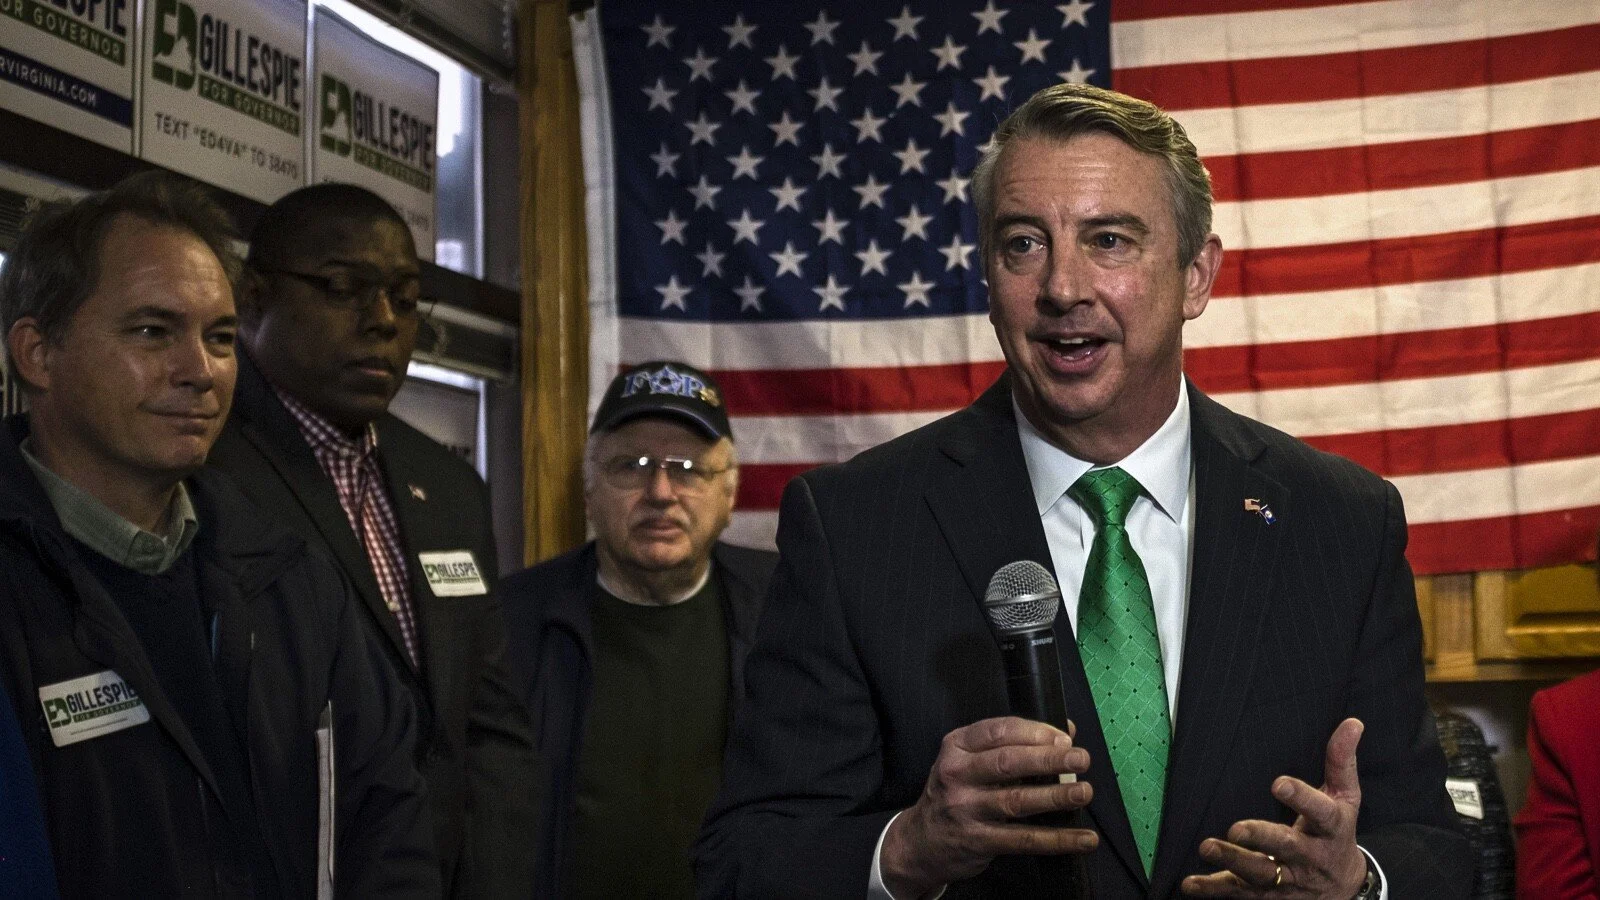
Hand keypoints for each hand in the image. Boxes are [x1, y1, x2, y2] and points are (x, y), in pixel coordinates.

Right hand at [880, 716, 1096, 897]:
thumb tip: (1064, 733)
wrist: (920, 842)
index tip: (1063, 739)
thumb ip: (1011, 745)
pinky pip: (1022, 839)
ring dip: (1054, 796)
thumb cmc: (955, 793)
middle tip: (1080, 759)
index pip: (998, 731)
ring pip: (1016, 800)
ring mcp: (965, 809)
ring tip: (1083, 792)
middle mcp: (956, 774)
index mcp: (956, 747)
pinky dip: (1056, 839)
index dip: (1034, 733)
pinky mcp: (977, 841)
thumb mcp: (969, 761)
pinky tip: (1082, 838)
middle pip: (1007, 763)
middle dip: (1048, 760)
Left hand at [1180, 718, 1368, 898]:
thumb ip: (1341, 761)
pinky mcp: (1270, 897)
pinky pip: (1241, 895)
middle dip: (1262, 838)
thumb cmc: (1336, 832)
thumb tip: (1352, 722)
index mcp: (1331, 828)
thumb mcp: (1346, 798)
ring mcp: (1290, 881)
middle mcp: (1311, 857)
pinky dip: (1215, 890)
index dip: (1302, 797)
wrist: (1344, 888)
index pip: (1322, 812)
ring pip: (1261, 875)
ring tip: (1207, 847)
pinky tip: (1190, 883)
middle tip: (1236, 829)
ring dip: (1232, 862)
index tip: (1279, 783)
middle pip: (1287, 848)